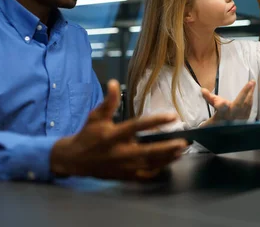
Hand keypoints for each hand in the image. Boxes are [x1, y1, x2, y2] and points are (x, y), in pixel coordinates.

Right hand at [50, 80, 187, 180]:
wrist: (75, 160)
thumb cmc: (88, 134)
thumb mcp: (96, 116)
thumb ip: (108, 101)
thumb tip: (113, 83)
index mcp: (113, 135)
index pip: (137, 126)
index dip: (155, 121)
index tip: (173, 116)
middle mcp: (119, 152)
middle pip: (147, 151)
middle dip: (166, 147)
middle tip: (183, 142)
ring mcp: (123, 167)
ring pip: (149, 164)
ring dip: (167, 158)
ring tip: (181, 150)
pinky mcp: (124, 176)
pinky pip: (145, 175)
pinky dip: (158, 170)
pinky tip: (169, 162)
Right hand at [200, 80, 255, 124]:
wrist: (226, 133)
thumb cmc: (218, 120)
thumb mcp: (212, 109)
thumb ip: (209, 98)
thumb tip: (202, 89)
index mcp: (222, 114)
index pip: (221, 109)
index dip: (221, 106)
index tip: (222, 102)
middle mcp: (232, 116)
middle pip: (238, 104)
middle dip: (244, 93)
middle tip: (251, 82)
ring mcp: (240, 118)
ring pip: (247, 104)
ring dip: (250, 93)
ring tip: (252, 83)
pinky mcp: (246, 119)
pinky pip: (249, 107)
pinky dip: (251, 99)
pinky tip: (252, 92)